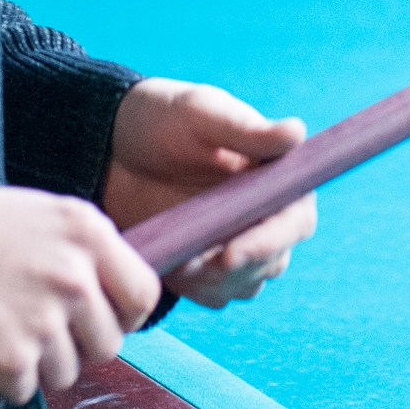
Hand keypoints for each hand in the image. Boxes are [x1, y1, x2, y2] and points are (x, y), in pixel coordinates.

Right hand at [0, 184, 160, 402]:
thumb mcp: (34, 213)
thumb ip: (79, 248)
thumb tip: (114, 290)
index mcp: (84, 230)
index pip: (143, 293)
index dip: (125, 314)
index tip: (104, 319)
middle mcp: (73, 276)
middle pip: (108, 343)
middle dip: (77, 344)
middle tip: (37, 326)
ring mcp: (45, 321)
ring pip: (67, 373)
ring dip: (37, 362)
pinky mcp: (14, 362)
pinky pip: (26, 389)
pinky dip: (3, 377)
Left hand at [103, 78, 316, 309]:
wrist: (112, 147)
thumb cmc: (161, 118)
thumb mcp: (199, 113)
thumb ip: (246, 129)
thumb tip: (297, 133)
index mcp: (274, 175)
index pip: (295, 219)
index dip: (272, 241)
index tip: (234, 252)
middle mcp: (264, 213)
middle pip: (274, 260)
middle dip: (237, 268)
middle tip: (195, 263)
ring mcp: (236, 242)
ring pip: (246, 284)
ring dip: (214, 281)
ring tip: (177, 259)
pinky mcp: (208, 265)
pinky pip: (215, 295)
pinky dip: (195, 289)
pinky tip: (170, 265)